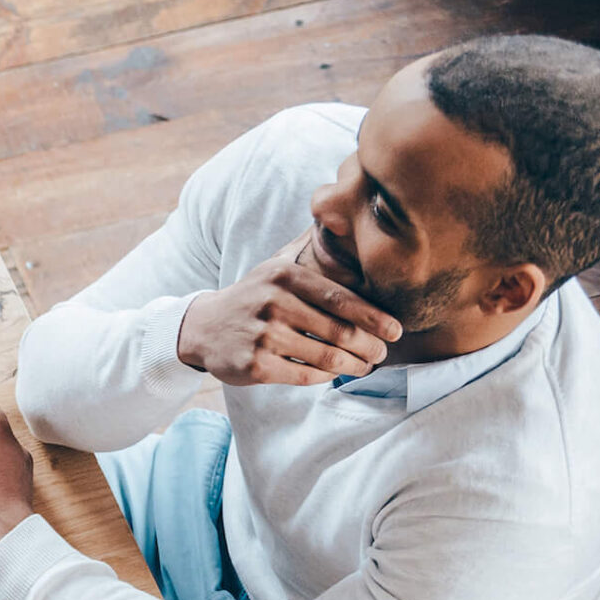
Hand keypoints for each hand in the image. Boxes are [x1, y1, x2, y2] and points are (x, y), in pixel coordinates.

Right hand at [174, 234, 400, 385]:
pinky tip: (333, 373)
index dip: (375, 318)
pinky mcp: (254, 366)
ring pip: (327, 357)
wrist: (203, 328)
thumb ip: (307, 252)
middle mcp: (272, 303)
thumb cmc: (252, 298)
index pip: (342, 299)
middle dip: (370, 346)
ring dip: (354, 365)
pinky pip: (306, 375)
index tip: (396, 331)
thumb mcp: (274, 267)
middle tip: (381, 354)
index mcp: (284, 276)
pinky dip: (326, 377)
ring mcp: (262, 336)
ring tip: (364, 365)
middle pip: (340, 331)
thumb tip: (344, 222)